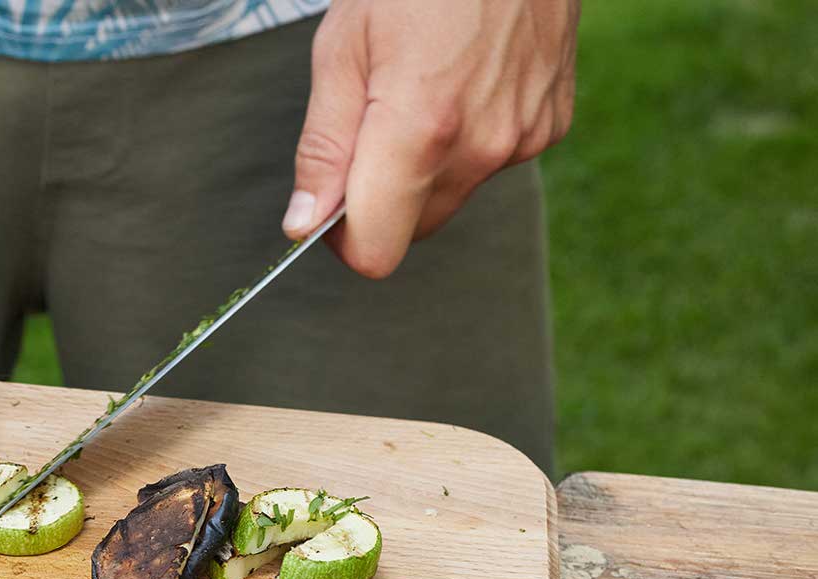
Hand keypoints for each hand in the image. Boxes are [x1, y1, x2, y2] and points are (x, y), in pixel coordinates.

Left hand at [282, 0, 577, 276]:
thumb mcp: (343, 49)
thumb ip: (324, 146)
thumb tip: (304, 222)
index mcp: (421, 130)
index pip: (375, 251)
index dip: (342, 238)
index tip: (328, 203)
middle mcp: (482, 147)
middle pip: (412, 230)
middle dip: (380, 202)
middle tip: (366, 131)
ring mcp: (524, 137)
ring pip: (451, 195)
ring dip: (424, 169)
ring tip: (420, 89)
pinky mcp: (551, 124)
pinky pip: (492, 162)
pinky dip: (468, 141)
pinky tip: (463, 81)